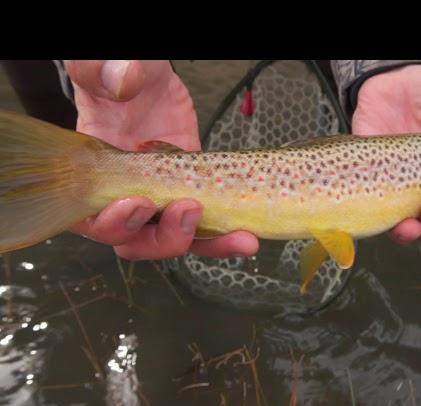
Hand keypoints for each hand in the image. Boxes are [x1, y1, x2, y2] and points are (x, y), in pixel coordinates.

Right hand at [64, 60, 258, 259]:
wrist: (150, 83)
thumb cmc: (119, 76)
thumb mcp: (104, 67)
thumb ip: (103, 72)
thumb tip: (124, 82)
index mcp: (94, 175)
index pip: (93, 218)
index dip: (115, 222)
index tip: (142, 202)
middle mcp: (126, 197)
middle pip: (138, 241)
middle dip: (165, 237)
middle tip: (190, 210)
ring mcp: (162, 201)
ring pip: (176, 241)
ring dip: (208, 245)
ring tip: (240, 238)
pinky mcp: (193, 196)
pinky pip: (207, 227)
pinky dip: (226, 236)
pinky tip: (248, 237)